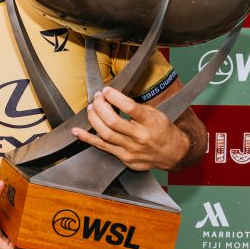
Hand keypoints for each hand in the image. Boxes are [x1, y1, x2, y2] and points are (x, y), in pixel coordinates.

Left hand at [71, 86, 188, 170]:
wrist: (173, 154)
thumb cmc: (163, 131)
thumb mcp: (155, 114)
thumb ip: (136, 107)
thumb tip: (113, 98)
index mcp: (150, 123)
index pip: (129, 108)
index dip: (114, 97)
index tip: (107, 90)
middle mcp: (140, 137)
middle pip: (113, 121)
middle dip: (100, 106)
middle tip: (97, 98)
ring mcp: (131, 149)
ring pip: (105, 134)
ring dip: (94, 119)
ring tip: (91, 108)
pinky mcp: (124, 158)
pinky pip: (102, 147)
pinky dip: (87, 138)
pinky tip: (77, 131)